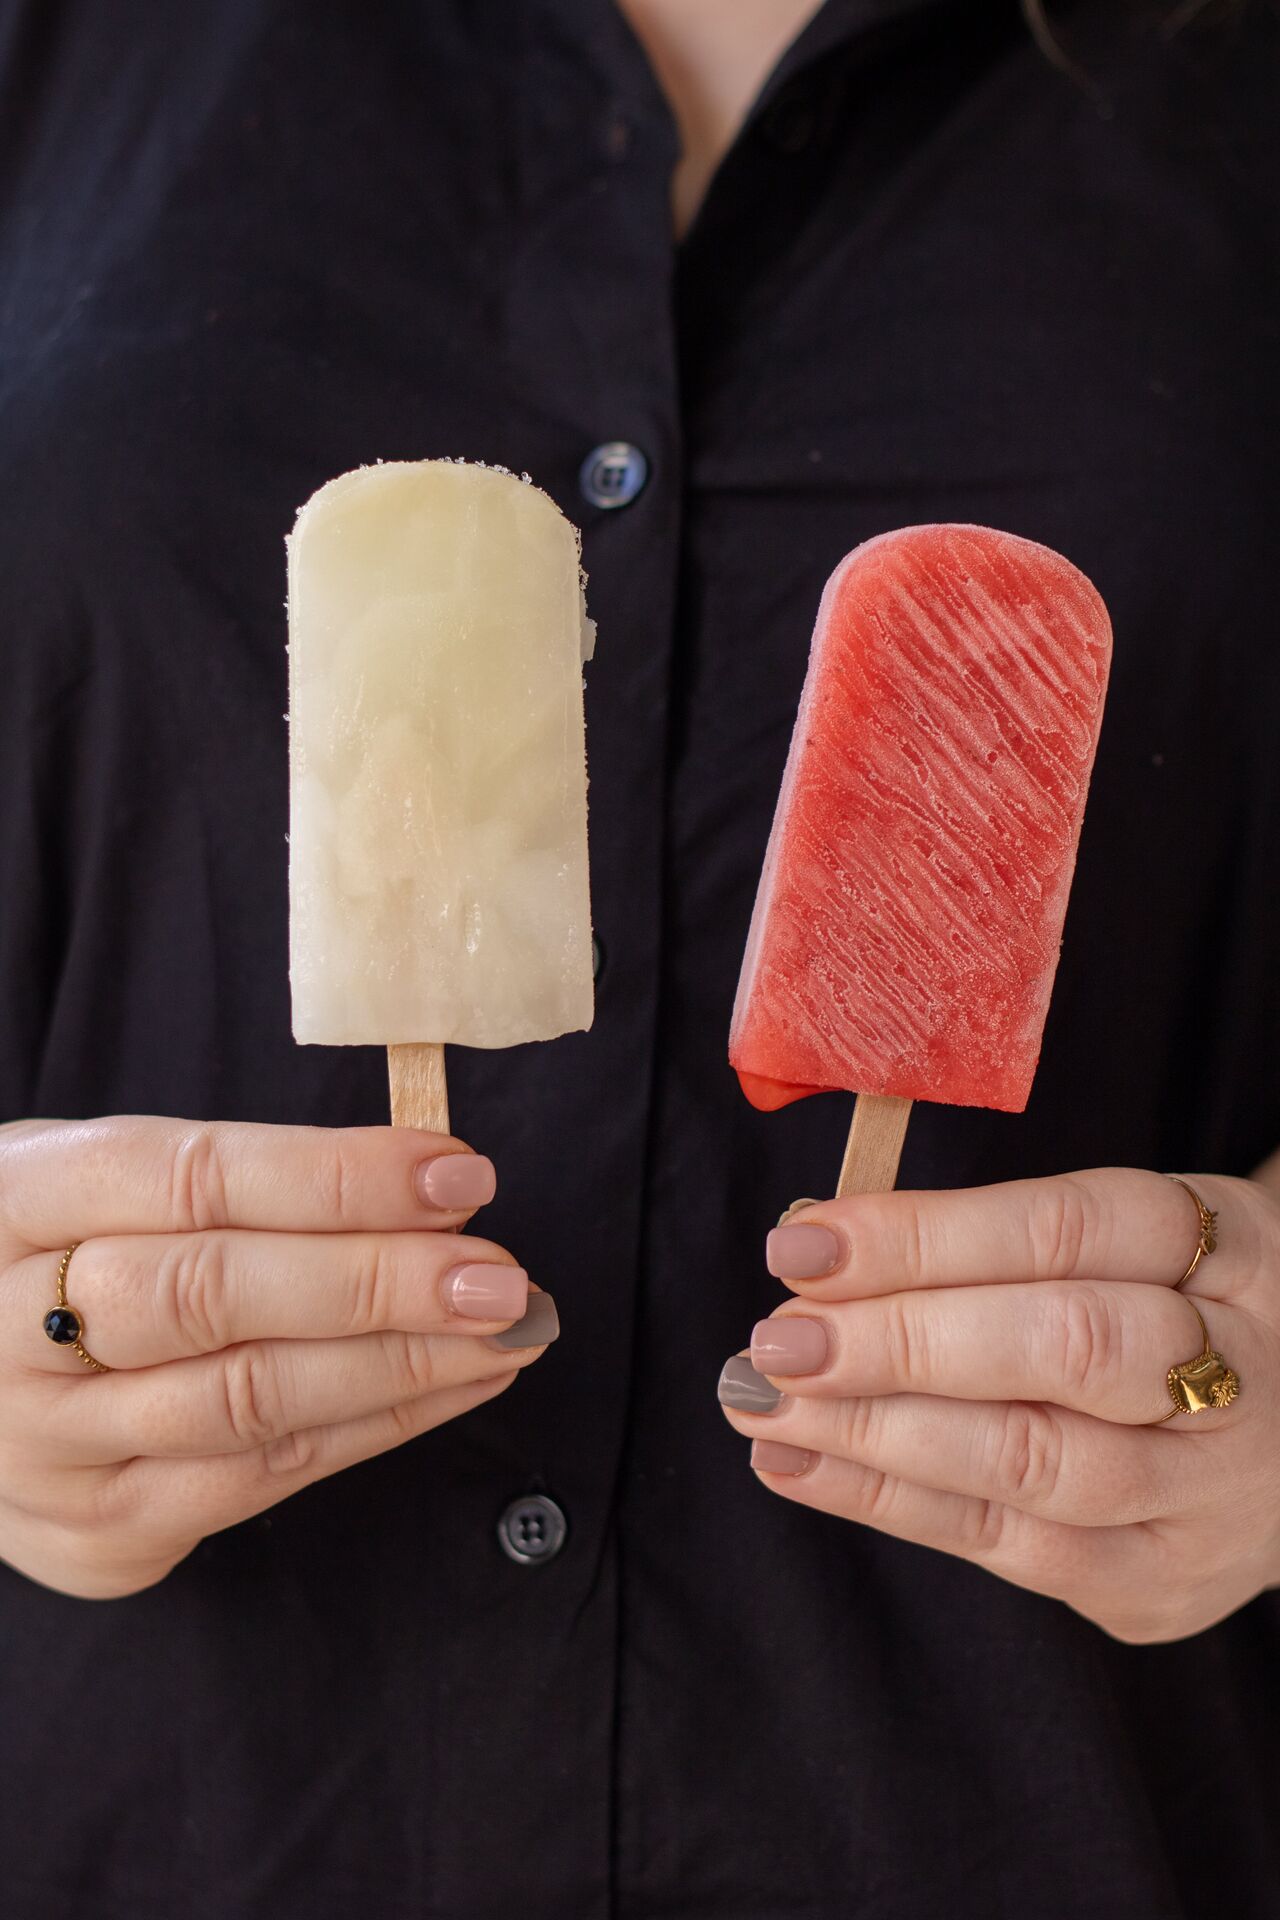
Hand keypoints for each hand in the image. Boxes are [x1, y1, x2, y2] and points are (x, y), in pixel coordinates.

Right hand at [0, 1117, 553, 1598]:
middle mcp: (12, 1328)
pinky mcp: (98, 1529)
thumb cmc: (67, 1253)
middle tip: (499, 1274)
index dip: (334, 1177)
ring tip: (507, 1330)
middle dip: (379, 1282)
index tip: (457, 1170)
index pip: (191, 1179)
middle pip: (216, 1298)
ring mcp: (48, 1444)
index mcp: (17, 1201)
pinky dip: (377, 1426)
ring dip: (402, 1364)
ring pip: (250, 1400)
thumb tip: (430, 1188)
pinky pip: (262, 1478)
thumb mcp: (110, 1178)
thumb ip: (247, 1179)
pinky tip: (455, 1384)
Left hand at [718, 1167, 1279, 1641]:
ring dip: (877, 1431)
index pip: (1068, 1231)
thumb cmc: (1163, 1310)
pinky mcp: (1161, 1582)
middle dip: (903, 1340)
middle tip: (781, 1338)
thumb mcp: (1116, 1242)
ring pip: (1036, 1462)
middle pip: (1067, 1347)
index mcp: (1229, 1250)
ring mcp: (1208, 1492)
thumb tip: (817, 1240)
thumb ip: (982, 1238)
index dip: (926, 1235)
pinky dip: (889, 1501)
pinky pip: (1012, 1549)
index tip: (806, 1239)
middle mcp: (1240, 1373)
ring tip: (767, 1402)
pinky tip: (801, 1462)